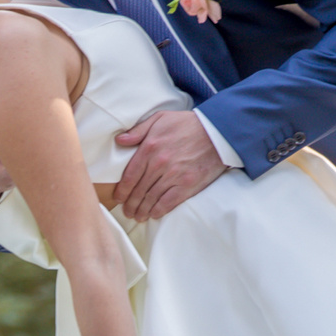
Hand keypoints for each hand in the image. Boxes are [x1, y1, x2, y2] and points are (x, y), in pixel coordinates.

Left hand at [113, 109, 227, 220]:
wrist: (217, 132)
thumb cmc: (187, 124)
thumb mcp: (160, 119)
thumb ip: (137, 130)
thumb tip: (119, 140)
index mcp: (149, 148)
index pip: (129, 175)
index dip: (122, 190)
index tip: (118, 198)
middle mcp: (159, 164)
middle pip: (139, 190)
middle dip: (130, 204)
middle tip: (127, 212)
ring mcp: (174, 176)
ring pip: (151, 199)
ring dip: (142, 210)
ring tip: (138, 216)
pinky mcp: (187, 185)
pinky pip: (168, 202)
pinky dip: (158, 211)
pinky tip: (153, 215)